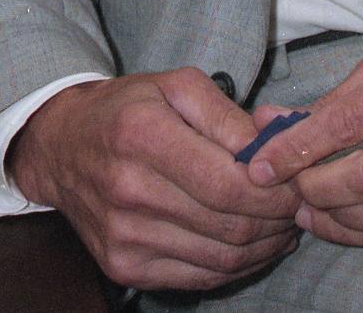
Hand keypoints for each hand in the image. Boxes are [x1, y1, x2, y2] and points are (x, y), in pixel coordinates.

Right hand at [7, 68, 301, 290]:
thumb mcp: (176, 86)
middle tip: (298, 203)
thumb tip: (276, 143)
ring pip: (222, 258)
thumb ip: (228, 114)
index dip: (276, 190)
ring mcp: (124, 236)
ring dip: (266, 245)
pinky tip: (253, 243)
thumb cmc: (128, 109)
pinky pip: (201, 277)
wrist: (63, 147)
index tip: (299, 180)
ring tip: (282, 222)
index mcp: (143, 135)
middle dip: (279, 218)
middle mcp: (129, 191)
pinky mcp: (124, 266)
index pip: (230, 184)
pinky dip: (238, 265)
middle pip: (230, 225)